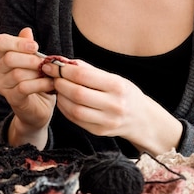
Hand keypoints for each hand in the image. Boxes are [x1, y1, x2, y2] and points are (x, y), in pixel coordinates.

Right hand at [0, 27, 55, 143]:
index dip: (17, 42)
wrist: (40, 108)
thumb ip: (29, 47)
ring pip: (17, 73)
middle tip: (45, 62)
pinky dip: (40, 84)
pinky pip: (24, 87)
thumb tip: (26, 30)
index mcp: (3, 56)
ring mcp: (2, 85)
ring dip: (38, 73)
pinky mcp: (12, 99)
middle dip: (30, 59)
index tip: (35, 47)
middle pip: (9, 58)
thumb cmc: (38, 81)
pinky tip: (50, 84)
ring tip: (50, 74)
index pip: (0, 41)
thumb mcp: (37, 61)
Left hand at [41, 59, 183, 154]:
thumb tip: (64, 61)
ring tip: (57, 88)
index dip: (64, 70)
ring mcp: (106, 121)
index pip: (83, 75)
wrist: (142, 119)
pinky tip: (63, 100)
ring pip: (74, 109)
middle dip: (59, 83)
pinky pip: (75, 120)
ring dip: (60, 97)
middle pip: (77, 93)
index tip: (53, 65)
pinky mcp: (99, 132)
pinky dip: (65, 109)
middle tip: (52, 76)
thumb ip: (89, 70)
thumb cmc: (125, 93)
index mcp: (117, 86)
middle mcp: (114, 105)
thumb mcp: (113, 77)